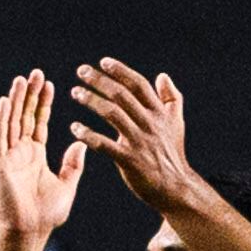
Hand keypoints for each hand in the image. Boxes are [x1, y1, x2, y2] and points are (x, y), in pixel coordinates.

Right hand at [0, 71, 87, 247]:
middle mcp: (21, 152)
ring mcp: (9, 156)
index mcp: (35, 155)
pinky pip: (0, 137)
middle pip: (24, 116)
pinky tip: (6, 101)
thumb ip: (73, 164)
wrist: (30, 231)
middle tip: (36, 72)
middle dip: (30, 95)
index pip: (39, 122)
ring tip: (22, 79)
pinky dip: (2, 119)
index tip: (50, 84)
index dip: (43, 103)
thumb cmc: (47, 214)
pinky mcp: (0, 163)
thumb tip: (82, 142)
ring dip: (16, 100)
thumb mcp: (66, 185)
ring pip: (12, 121)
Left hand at [66, 58, 195, 210]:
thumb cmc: (172, 153)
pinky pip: (105, 145)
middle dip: (100, 81)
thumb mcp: (176, 123)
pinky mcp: (130, 161)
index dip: (121, 71)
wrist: (176, 188)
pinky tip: (75, 128)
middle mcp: (150, 124)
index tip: (103, 62)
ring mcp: (140, 142)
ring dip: (91, 101)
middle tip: (81, 71)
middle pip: (122, 95)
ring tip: (75, 92)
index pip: (138, 85)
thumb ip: (171, 98)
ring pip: (112, 114)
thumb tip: (163, 76)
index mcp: (159, 113)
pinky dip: (89, 135)